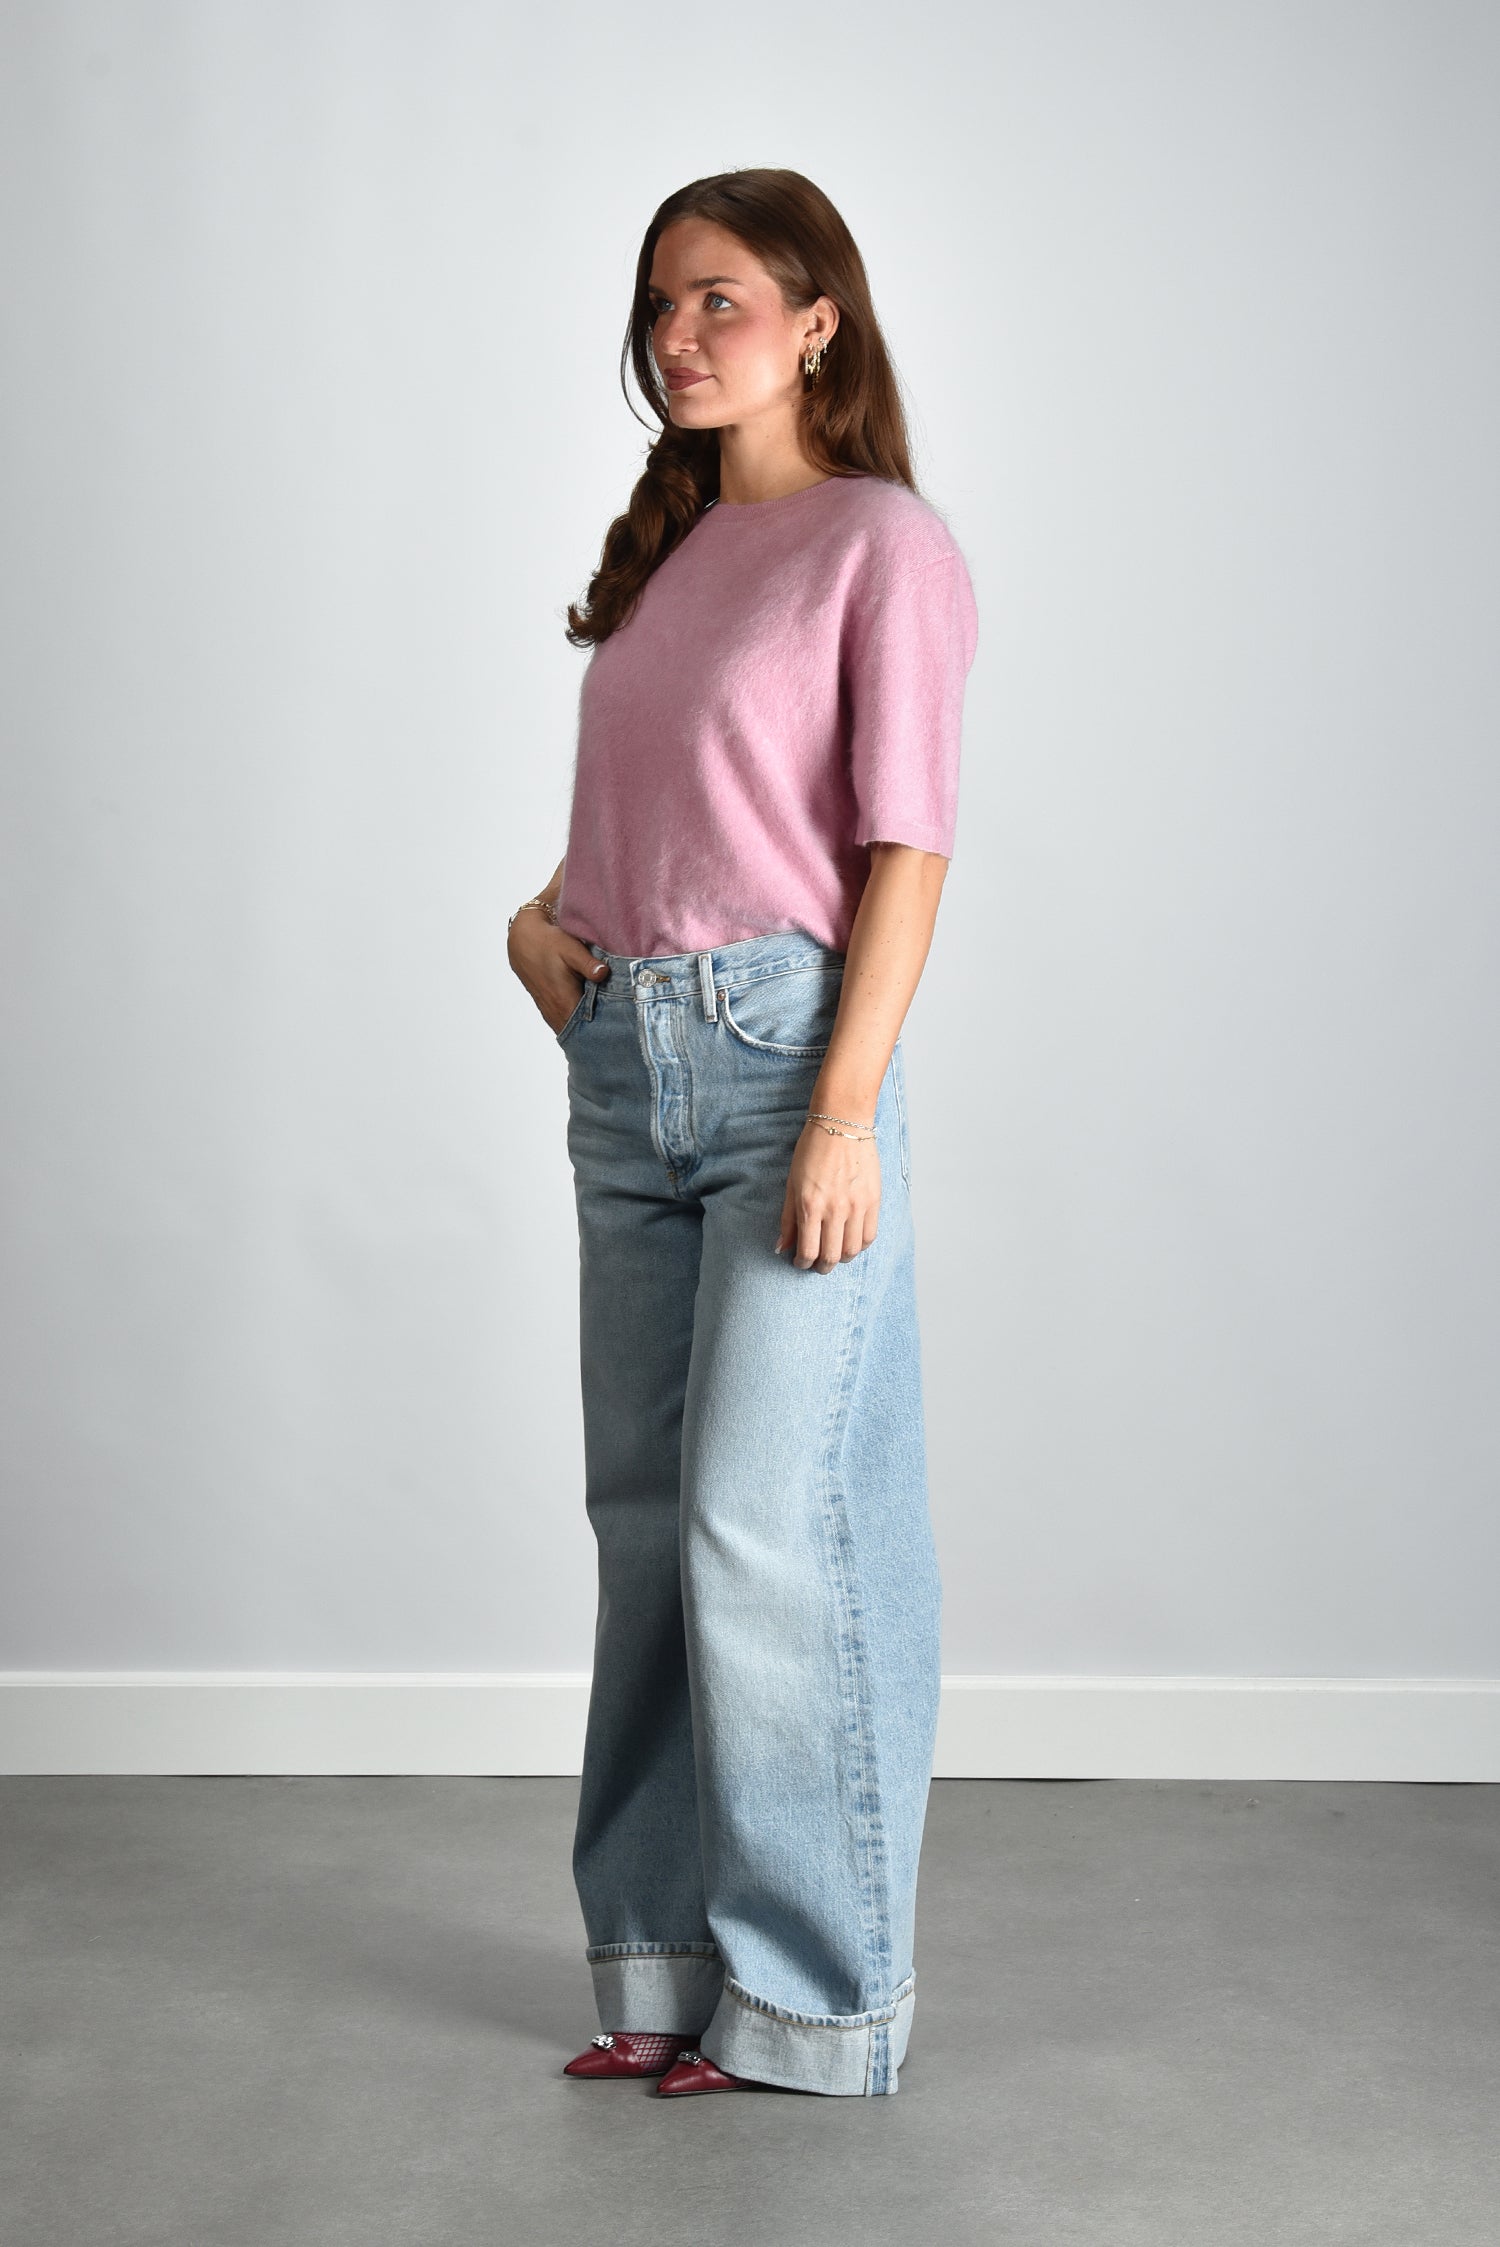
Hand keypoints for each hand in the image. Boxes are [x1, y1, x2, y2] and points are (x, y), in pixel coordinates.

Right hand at [508, 908, 610, 1032]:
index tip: (623, 1028)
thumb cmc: (547, 943)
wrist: (523, 941)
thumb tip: (603, 974)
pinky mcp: (549, 1010)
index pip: (589, 1030)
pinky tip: (594, 1015)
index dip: (606, 1031)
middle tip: (622, 1027)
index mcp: (564, 1002)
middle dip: (601, 1032)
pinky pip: (567, 1024)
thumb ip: (588, 964)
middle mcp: (556, 1013)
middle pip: (583, 1034)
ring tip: (611, 1023)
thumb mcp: (570, 949)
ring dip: (590, 1028)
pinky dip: (580, 1023)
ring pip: (574, 1030)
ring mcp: (551, 1013)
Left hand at [774, 1122, 879, 1272]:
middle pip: (831, 1257)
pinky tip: (850, 1240)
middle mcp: (835, 1210)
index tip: (800, 1262)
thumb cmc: (812, 1150)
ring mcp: (857, 1206)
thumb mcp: (792, 1184)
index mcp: (810, 1206)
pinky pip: (869, 1236)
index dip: (802, 1263)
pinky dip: (859, 1245)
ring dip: (841, 1258)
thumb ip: (788, 1220)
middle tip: (817, 1263)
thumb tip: (782, 1248)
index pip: (808, 1252)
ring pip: (852, 1251)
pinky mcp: (873, 1201)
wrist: (842, 1124)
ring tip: (834, 1252)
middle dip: (821, 1266)